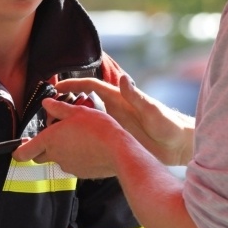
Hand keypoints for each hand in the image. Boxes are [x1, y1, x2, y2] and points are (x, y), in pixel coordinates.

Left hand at [13, 97, 126, 178]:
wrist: (118, 151)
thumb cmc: (97, 128)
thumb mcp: (76, 111)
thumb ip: (58, 108)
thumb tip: (46, 103)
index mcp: (49, 140)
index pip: (24, 152)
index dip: (18, 151)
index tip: (18, 147)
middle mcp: (55, 156)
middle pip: (40, 156)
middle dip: (42, 148)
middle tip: (55, 134)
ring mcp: (68, 166)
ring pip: (58, 159)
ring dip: (62, 150)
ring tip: (78, 137)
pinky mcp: (81, 173)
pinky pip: (73, 164)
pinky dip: (76, 157)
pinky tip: (88, 147)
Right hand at [54, 75, 194, 164]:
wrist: (179, 145)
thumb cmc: (169, 124)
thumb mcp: (152, 110)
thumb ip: (137, 96)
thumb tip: (124, 79)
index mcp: (119, 98)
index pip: (91, 85)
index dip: (74, 84)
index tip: (56, 86)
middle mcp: (113, 110)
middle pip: (83, 103)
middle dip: (65, 105)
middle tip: (48, 114)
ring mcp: (113, 125)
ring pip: (85, 121)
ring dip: (70, 123)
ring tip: (53, 131)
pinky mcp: (116, 139)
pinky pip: (94, 137)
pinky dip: (82, 139)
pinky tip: (71, 148)